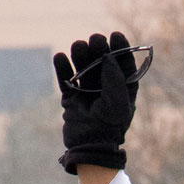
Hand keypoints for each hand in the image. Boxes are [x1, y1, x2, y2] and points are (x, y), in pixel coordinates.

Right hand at [55, 30, 143, 176]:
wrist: (89, 149)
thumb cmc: (109, 129)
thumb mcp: (117, 105)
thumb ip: (114, 80)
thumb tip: (108, 57)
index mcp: (123, 90)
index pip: (123, 64)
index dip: (121, 49)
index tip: (115, 35)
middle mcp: (106, 89)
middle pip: (102, 62)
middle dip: (98, 49)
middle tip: (94, 39)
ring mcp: (87, 93)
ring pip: (83, 68)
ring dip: (80, 56)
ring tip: (77, 46)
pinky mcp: (71, 98)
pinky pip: (66, 79)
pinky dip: (62, 68)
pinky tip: (60, 57)